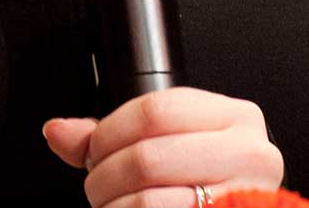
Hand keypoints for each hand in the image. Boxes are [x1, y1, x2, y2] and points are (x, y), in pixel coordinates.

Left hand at [42, 87, 284, 207]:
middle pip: (147, 157)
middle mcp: (250, 155)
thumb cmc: (208, 183)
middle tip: (99, 185)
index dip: (109, 132)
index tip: (95, 149)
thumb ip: (113, 135)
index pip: (155, 109)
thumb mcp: (170, 144)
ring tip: (112, 206)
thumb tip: (57, 131)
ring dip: (112, 207)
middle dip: (105, 176)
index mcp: (236, 118)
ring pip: (148, 201)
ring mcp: (244, 195)